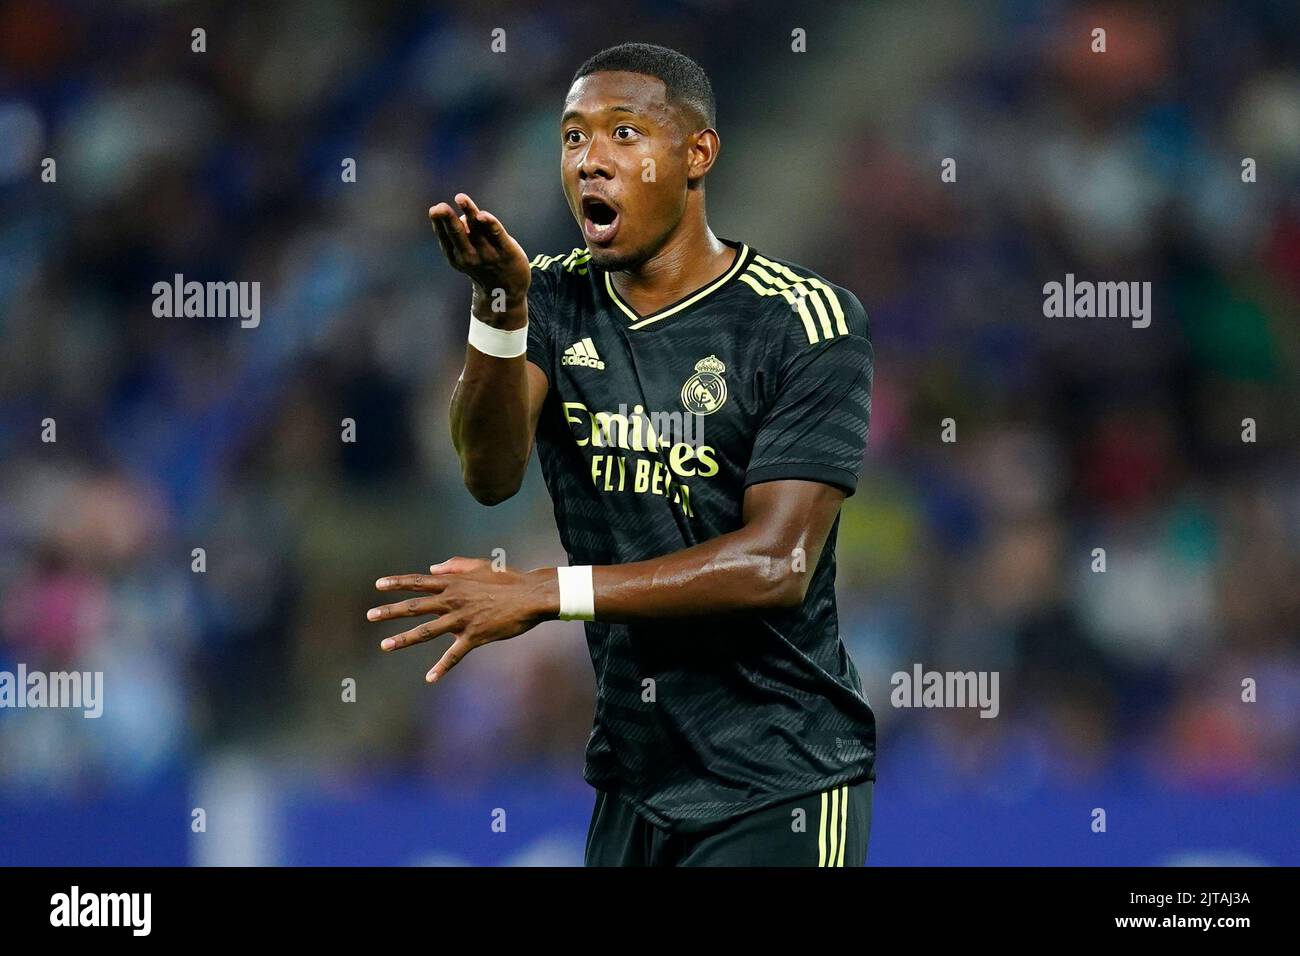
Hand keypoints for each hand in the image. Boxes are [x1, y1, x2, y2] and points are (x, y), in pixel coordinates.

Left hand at [367, 556, 557, 683]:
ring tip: (385, 645)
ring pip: (427, 631)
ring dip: (404, 639)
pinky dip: (442, 667)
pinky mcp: (474, 636)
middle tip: (370, 615)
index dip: (397, 583)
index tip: (378, 585)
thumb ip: (454, 565)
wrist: (530, 596)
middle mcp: (453, 600)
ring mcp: (462, 619)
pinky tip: (430, 678)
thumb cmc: (507, 579)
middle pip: (415, 606)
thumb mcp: (479, 565)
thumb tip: (433, 569)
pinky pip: (454, 655)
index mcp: (453, 583)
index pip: (418, 582)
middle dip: (390, 611)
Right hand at [428, 193, 531, 323]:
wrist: (507, 293)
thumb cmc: (483, 267)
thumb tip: (464, 214)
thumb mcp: (466, 255)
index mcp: (456, 256)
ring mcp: (488, 254)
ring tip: (460, 198)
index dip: (439, 223)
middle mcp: (470, 256)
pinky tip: (482, 215)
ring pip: (477, 228)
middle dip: (448, 219)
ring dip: (469, 212)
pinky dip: (489, 224)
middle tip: (439, 208)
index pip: (445, 237)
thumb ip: (461, 234)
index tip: (434, 210)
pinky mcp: (507, 251)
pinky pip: (497, 234)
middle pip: (457, 233)